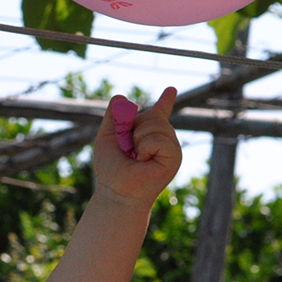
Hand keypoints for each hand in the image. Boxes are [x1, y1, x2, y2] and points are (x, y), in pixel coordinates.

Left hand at [91, 87, 181, 207]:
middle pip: (153, 115)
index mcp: (148, 135)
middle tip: (129, 150)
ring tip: (136, 157)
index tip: (171, 90)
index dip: (165, 101)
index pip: (159, 113)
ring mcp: (171, 148)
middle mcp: (163, 140)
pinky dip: (145, 147)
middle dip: (134, 128)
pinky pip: (158, 139)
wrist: (116, 191)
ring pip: (156, 124)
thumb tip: (121, 97)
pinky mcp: (174, 157)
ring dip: (138, 139)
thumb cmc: (111, 169)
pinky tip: (143, 160)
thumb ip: (112, 117)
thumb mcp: (106, 138)